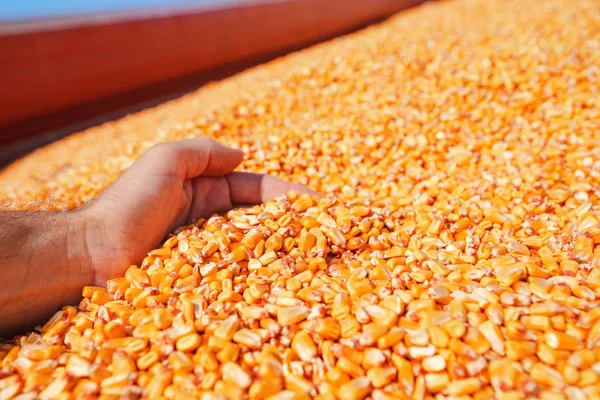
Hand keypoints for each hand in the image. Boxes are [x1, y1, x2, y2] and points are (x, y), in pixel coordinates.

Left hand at [78, 138, 315, 285]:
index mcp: (202, 187)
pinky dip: (256, 276)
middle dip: (292, 224)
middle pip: (258, 220)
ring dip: (280, 252)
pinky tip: (280, 284)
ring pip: (250, 249)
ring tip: (317, 260)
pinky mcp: (196, 278)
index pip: (256, 188)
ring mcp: (203, 251)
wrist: (88, 255)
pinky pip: (232, 274)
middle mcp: (207, 218)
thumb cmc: (127, 205)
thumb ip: (203, 152)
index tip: (321, 205)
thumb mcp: (165, 162)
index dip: (288, 195)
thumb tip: (243, 155)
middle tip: (330, 234)